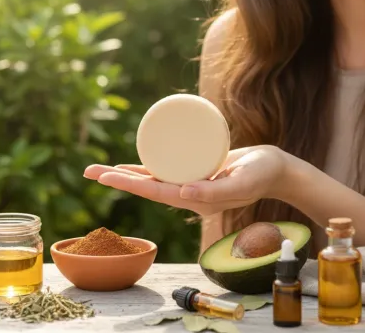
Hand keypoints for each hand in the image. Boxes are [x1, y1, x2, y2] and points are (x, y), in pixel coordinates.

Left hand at [83, 145, 291, 215]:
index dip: (128, 185)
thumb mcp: (242, 182)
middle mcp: (188, 194)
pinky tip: (134, 163)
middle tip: (88, 171)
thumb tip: (182, 193)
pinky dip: (148, 167)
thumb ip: (216, 191)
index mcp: (195, 200)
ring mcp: (191, 183)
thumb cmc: (262, 175)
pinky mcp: (195, 171)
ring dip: (127, 175)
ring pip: (153, 179)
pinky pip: (165, 170)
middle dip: (117, 180)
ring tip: (101, 169)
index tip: (103, 177)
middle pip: (146, 187)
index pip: (154, 192)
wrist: (276, 168)